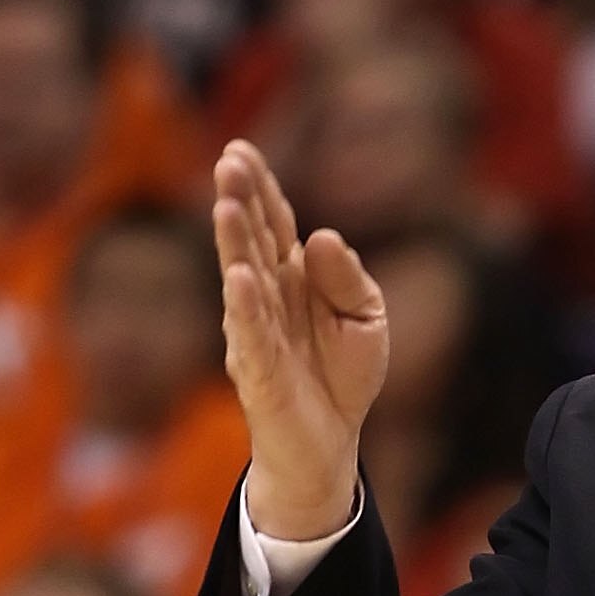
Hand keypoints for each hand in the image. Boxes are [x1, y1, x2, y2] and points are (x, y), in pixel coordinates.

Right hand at [214, 139, 387, 541]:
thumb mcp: (367, 320)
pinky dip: (245, 307)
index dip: (259, 189)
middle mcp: (268, 298)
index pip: (272, 224)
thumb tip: (322, 237)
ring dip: (233, 242)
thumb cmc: (343, 377)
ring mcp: (256, 333)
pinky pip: (250, 335)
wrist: (332, 445)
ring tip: (226, 204)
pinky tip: (239, 277)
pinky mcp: (258, 373)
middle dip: (239, 201)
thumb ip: (350, 278)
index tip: (241, 150)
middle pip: (251, 241)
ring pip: (242, 279)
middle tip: (228, 160)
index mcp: (293, 278)